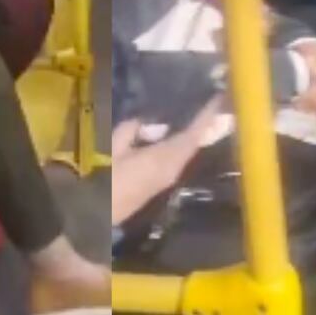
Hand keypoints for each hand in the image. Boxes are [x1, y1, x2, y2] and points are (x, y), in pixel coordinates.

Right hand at [110, 100, 221, 223]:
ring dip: (193, 132)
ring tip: (194, 110)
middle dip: (203, 121)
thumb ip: (130, 129)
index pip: (193, 134)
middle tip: (208, 99)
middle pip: (194, 142)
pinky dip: (181, 143)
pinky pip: (178, 158)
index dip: (206, 115)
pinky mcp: (160, 184)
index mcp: (163, 158)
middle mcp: (173, 169)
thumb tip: (147, 121)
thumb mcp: (111, 148)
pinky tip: (174, 132)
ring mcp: (168, 179)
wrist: (97, 219)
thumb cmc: (102, 181)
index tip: (218, 97)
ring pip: (187, 151)